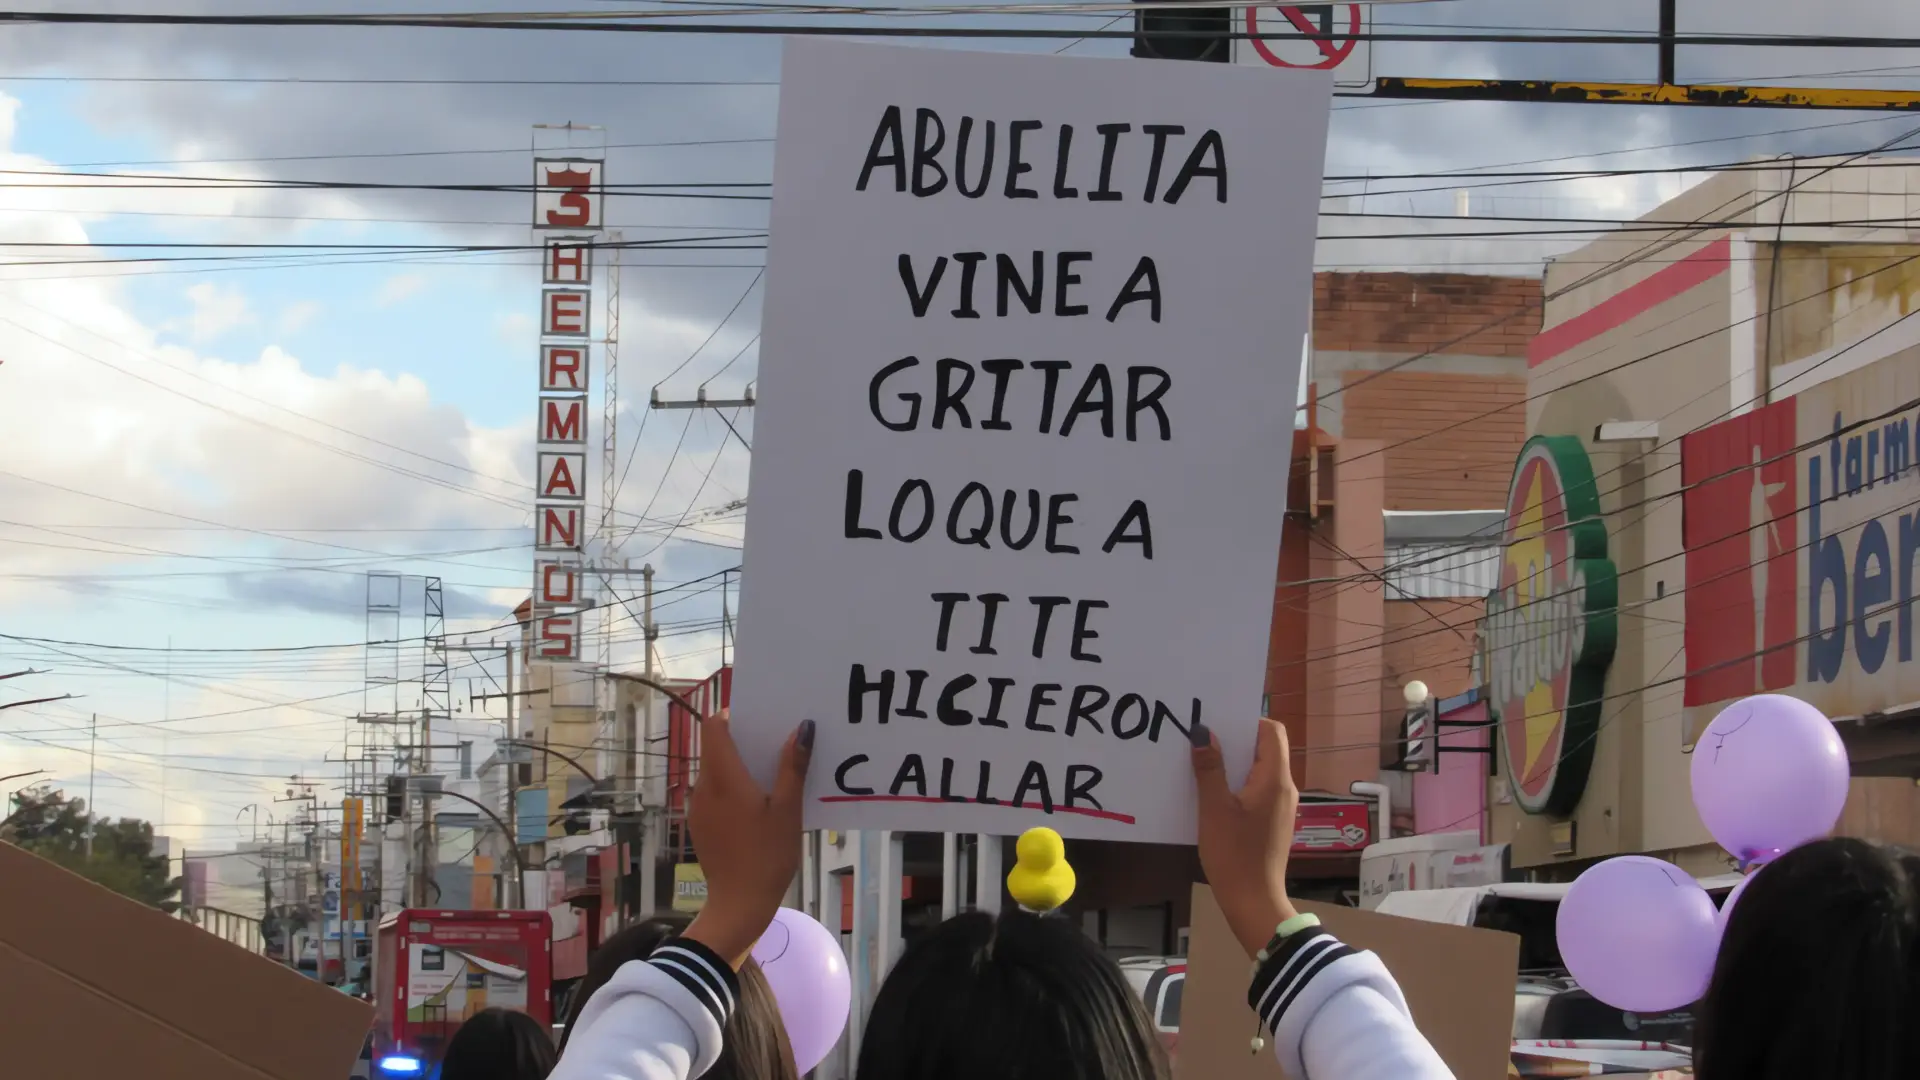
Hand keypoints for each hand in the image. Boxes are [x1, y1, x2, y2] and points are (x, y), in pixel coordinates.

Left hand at [683, 710, 814, 967]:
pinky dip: (732, 789)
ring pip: (715, 772)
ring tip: (772, 776)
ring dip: (739, 767)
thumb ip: (792, 767)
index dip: (732, 715)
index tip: (759, 718)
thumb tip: (802, 728)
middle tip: (776, 744)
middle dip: (743, 741)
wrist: (739, 905)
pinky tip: (758, 806)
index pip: (713, 727)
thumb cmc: (767, 855)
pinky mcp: (701, 826)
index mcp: (723, 778)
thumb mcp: (787, 810)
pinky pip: (714, 794)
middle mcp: (703, 788)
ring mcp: (698, 808)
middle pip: (715, 749)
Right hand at [1191, 718, 1300, 957]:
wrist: (1254, 902)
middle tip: (1204, 738)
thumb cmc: (1234, 854)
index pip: (1272, 732)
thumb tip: (1203, 733)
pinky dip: (1238, 784)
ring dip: (1234, 764)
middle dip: (1236, 741)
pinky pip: (1258, 791)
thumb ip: (1209, 769)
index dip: (1248, 721)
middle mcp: (1285, 789)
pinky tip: (1213, 794)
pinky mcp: (1273, 822)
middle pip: (1266, 750)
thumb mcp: (1214, 809)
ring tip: (1203, 763)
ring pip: (1260, 771)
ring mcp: (1281, 807)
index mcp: (1275, 780)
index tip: (1219, 722)